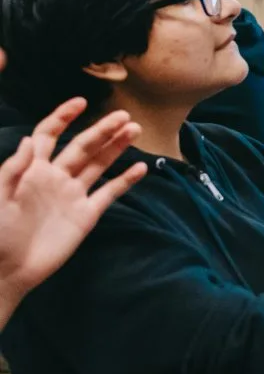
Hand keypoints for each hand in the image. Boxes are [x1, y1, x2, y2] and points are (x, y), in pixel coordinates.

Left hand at [0, 99, 145, 315]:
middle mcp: (56, 178)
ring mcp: (73, 195)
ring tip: (135, 130)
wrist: (9, 271)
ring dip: (116, 147)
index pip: (49, 135)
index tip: (81, 102)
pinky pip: (109, 193)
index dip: (63, 117)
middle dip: (102, 129)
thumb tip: (29, 138)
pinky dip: (125, 181)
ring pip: (98, 164)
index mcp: (33, 170)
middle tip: (124, 116)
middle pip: (82, 147)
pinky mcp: (86, 215)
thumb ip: (13, 169)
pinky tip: (140, 168)